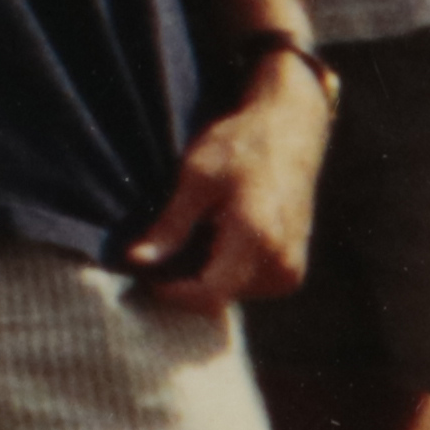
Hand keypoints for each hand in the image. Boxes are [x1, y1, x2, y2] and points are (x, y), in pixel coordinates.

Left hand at [125, 57, 328, 309]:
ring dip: (206, 276)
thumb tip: (136, 260)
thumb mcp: (197, 177)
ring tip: (197, 234)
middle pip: (218, 298)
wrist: (291, 131)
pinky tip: (217, 240)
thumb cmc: (241, 146)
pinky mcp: (293, 272)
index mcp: (257, 237)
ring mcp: (291, 270)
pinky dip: (226, 272)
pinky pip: (250, 287)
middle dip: (185, 283)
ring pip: (232, 295)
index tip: (144, 277)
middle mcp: (281, 262)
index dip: (172, 293)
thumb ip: (170, 225)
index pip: (210, 293)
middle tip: (162, 251)